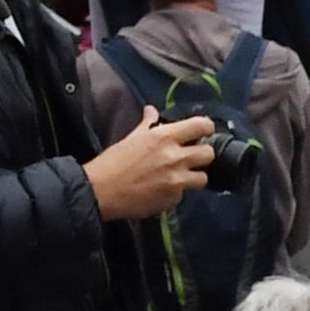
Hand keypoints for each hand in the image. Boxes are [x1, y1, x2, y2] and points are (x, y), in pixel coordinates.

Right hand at [85, 111, 218, 222]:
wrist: (100, 191)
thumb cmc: (113, 162)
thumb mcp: (131, 138)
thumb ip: (147, 124)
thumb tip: (152, 110)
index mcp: (164, 137)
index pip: (201, 125)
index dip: (206, 128)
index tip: (204, 132)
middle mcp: (175, 157)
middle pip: (209, 154)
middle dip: (202, 155)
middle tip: (191, 157)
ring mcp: (176, 180)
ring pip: (203, 178)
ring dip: (194, 177)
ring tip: (180, 177)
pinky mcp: (173, 199)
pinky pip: (183, 194)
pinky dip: (176, 193)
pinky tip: (162, 190)